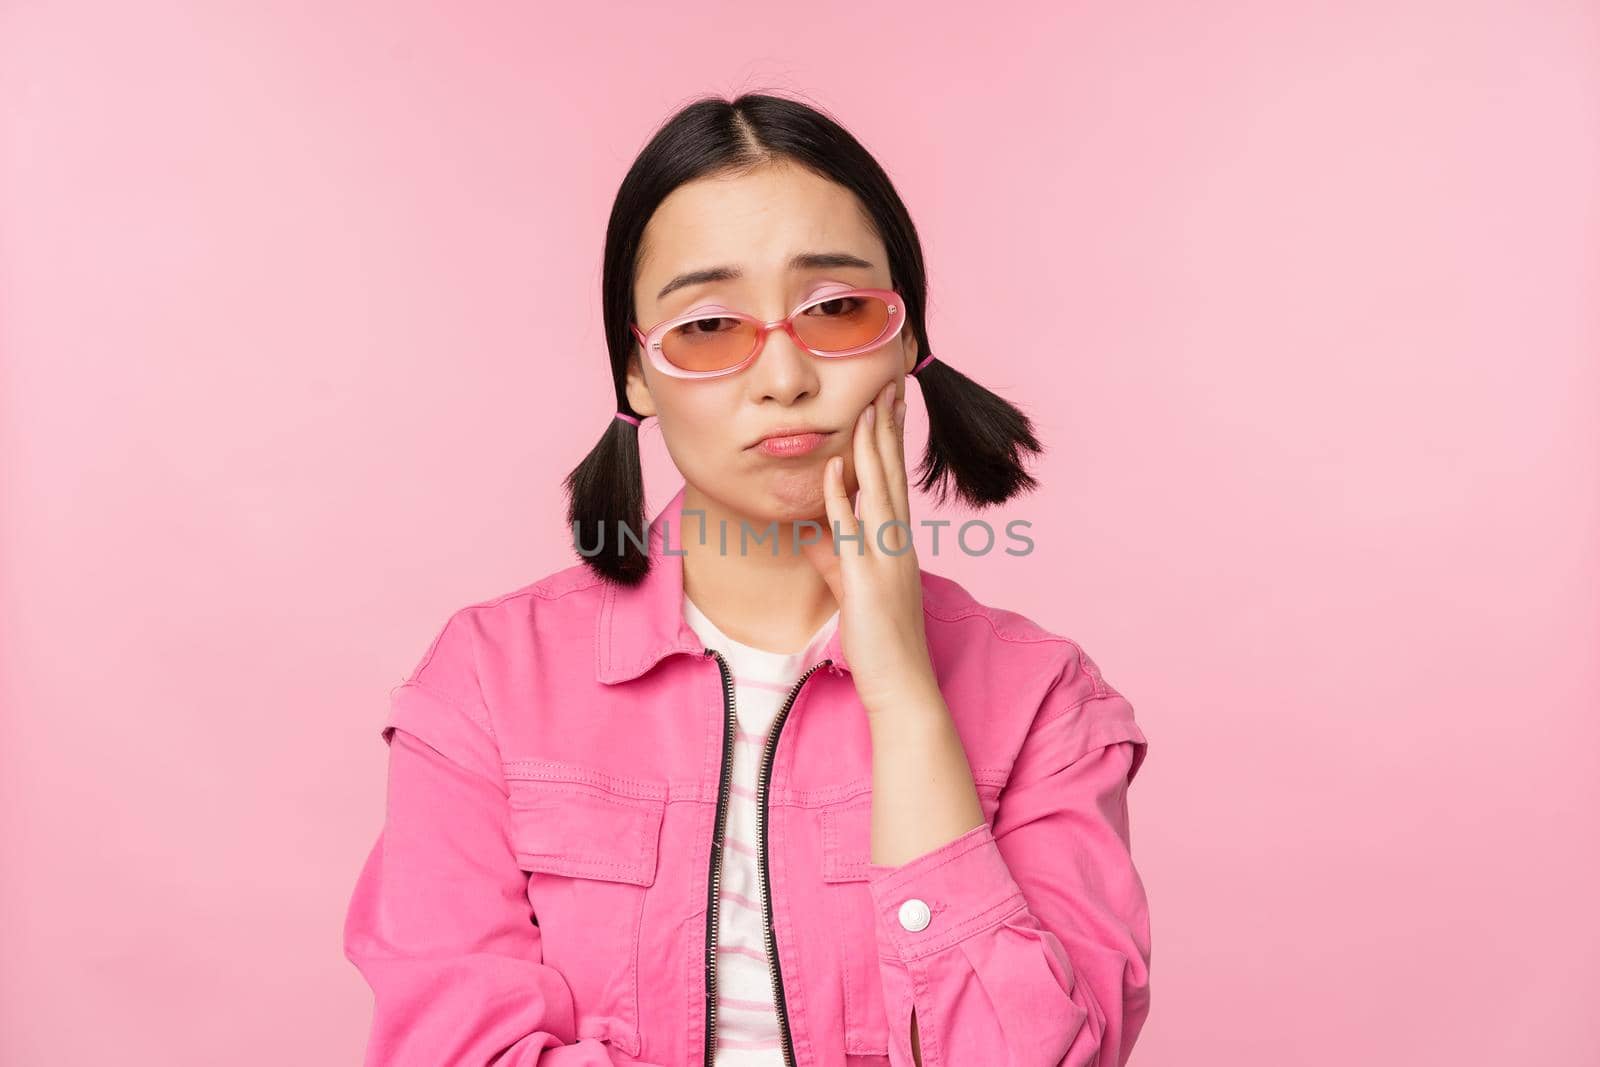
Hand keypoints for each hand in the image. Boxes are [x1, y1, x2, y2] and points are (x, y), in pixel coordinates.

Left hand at [800, 377, 936, 713]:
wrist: (900, 683)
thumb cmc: (879, 639)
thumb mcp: (852, 588)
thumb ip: (834, 556)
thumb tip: (813, 532)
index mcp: (897, 543)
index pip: (893, 480)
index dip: (890, 440)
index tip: (888, 403)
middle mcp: (897, 544)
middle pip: (891, 475)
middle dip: (888, 429)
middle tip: (888, 385)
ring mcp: (885, 560)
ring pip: (877, 494)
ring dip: (870, 450)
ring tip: (866, 410)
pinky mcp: (866, 582)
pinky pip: (850, 533)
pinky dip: (841, 500)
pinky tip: (833, 470)